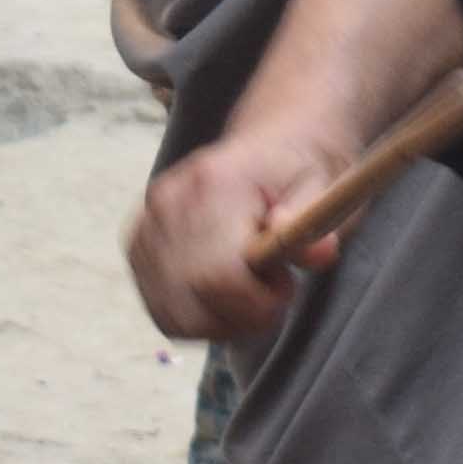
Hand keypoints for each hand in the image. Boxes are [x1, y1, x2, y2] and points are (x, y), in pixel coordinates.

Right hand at [130, 103, 368, 346]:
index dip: (256, 302)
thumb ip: (316, 223)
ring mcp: (146, 224)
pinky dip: (197, 316)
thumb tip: (318, 251)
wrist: (269, 143)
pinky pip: (162, 309)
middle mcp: (168, 202)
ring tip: (249, 286)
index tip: (284, 285)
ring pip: (174, 313)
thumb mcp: (325, 187)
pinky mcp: (138, 245)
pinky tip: (224, 294)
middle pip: (192, 300)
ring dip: (220, 320)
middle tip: (272, 283)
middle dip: (241, 313)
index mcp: (214, 182)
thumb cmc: (298, 171)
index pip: (217, 276)